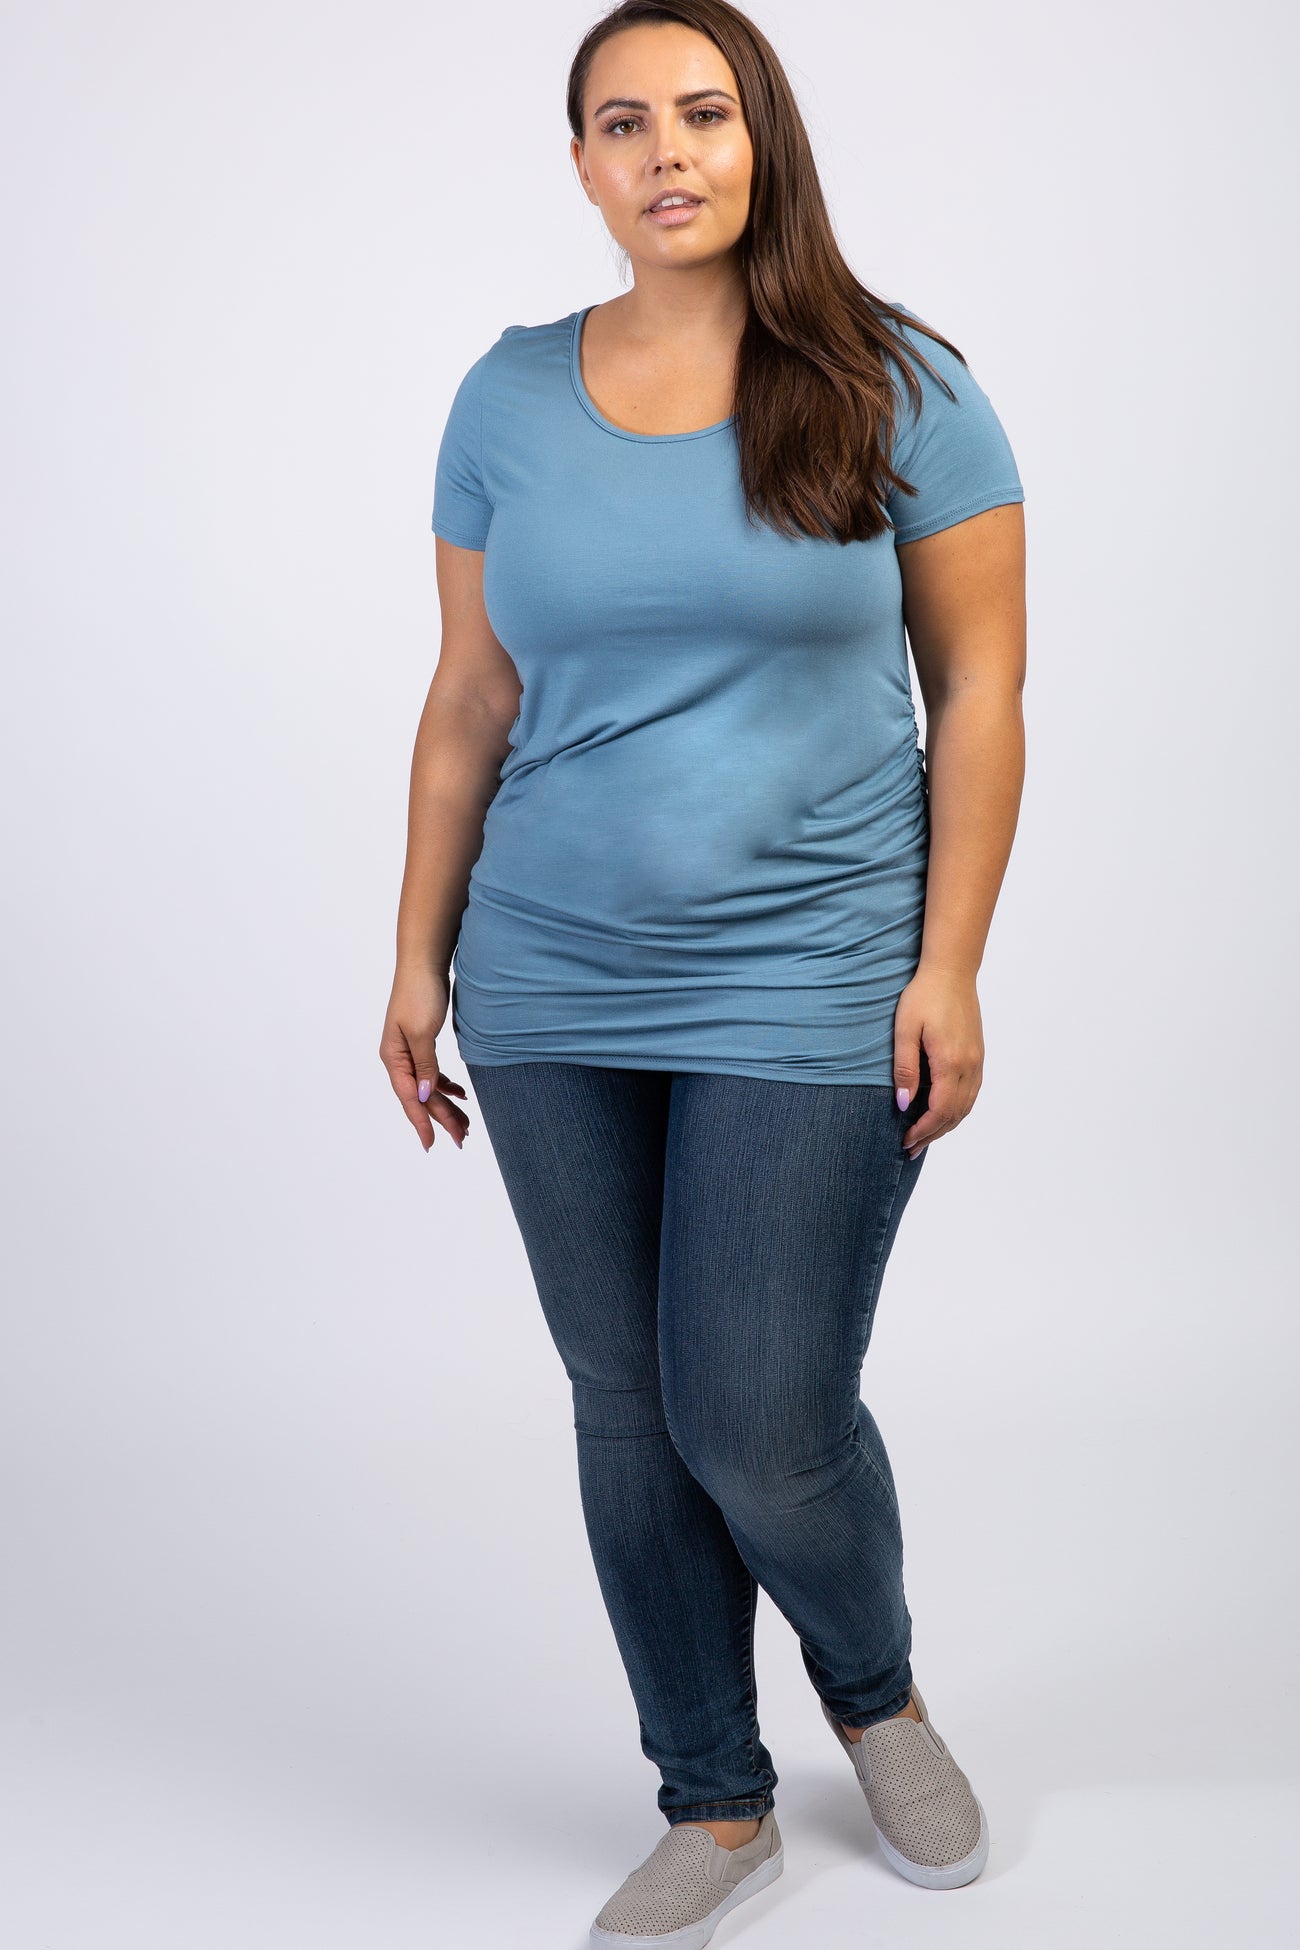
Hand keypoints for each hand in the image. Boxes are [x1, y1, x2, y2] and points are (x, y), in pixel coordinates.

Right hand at [379, 967, 470, 1152]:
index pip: (409, 1098)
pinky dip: (446, 1086)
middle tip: (463, 1138)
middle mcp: (398, 1058)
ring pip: (429, 1087)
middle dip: (441, 1118)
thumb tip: (424, 1096)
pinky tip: (461, 1095)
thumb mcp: (423, 1032)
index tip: (432, 1145)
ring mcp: (410, 1051)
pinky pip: (433, 1073)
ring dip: (446, 1105)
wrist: (423, 963)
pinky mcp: (422, 1042)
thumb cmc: (420, 994)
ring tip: (466, 1124)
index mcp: (394, 1057)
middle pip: (421, 1096)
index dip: (421, 1122)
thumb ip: (424, 1066)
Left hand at [893, 967, 983, 1160]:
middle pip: (955, 1114)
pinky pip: (971, 1093)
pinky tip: (943, 1114)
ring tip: (924, 1137)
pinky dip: (957, 1110)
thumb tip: (903, 1103)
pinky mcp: (978, 1054)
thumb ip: (905, 1068)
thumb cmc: (924, 996)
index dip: (923, 1130)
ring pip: (966, 1106)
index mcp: (951, 1061)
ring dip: (946, 1125)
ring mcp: (977, 1060)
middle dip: (932, 1134)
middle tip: (910, 1148)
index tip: (904, 1140)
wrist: (952, 971)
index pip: (940, 1110)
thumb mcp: (905, 1030)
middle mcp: (969, 1065)